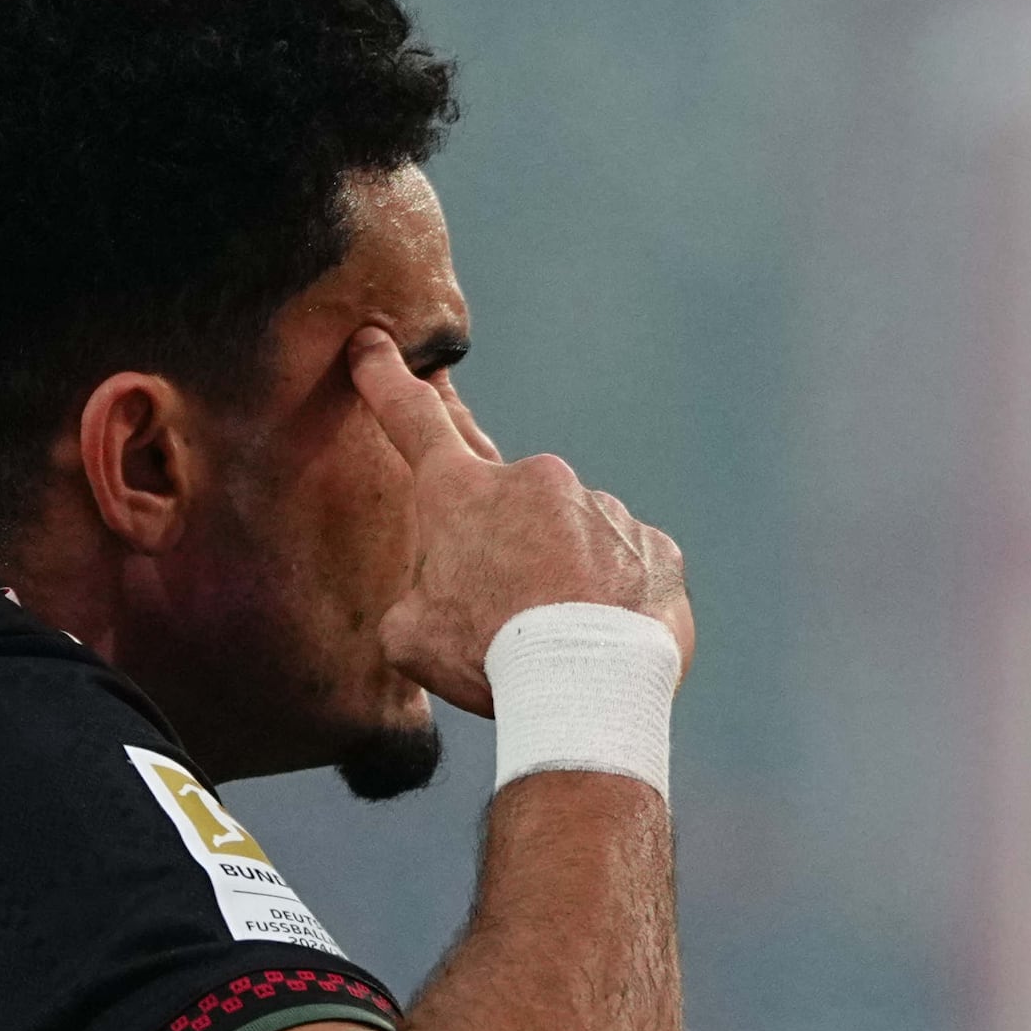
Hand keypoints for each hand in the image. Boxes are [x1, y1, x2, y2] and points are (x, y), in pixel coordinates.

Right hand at [350, 331, 696, 708]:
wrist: (587, 686)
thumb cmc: (487, 658)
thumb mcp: (409, 636)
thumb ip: (417, 598)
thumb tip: (437, 599)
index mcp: (460, 494)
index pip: (414, 419)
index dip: (389, 381)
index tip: (376, 345)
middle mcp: (535, 483)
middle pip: (504, 493)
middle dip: (498, 531)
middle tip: (502, 590)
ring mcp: (600, 508)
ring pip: (571, 534)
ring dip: (561, 571)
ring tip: (558, 633)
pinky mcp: (653, 544)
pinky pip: (625, 562)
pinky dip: (613, 592)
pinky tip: (603, 633)